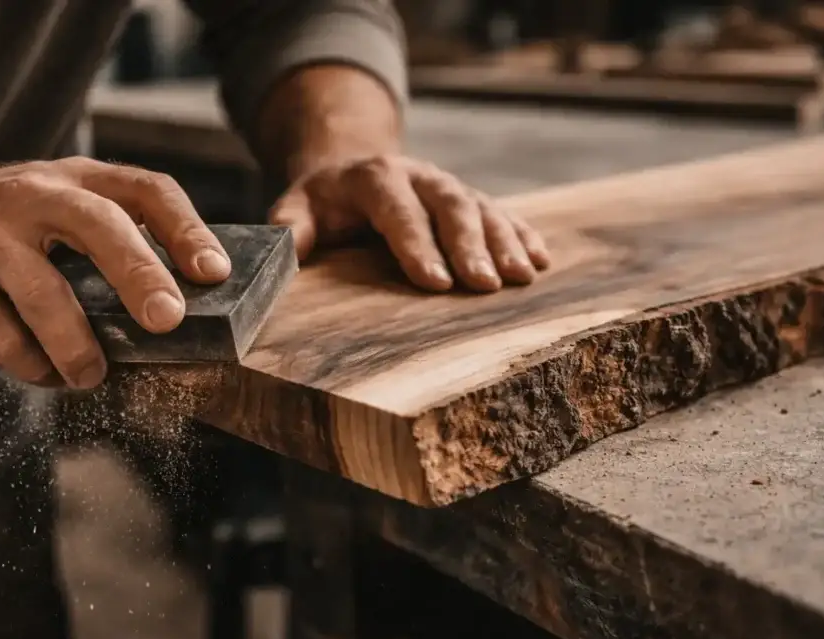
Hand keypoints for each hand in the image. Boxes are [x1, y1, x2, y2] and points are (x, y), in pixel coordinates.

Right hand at [0, 157, 230, 388]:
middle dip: (139, 274)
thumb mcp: (65, 206)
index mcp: (78, 179)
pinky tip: (45, 373)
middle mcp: (33, 194)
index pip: (147, 189)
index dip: (187, 229)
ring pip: (43, 294)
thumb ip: (120, 236)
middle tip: (166, 321)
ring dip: (76, 346)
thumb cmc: (12, 224)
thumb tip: (194, 297)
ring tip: (93, 375)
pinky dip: (29, 362)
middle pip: (98, 225)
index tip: (214, 273)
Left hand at [270, 155, 549, 291]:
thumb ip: (290, 229)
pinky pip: (503, 212)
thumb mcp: (297, 208)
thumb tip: (282, 255)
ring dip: (505, 242)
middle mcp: (419, 176)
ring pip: (482, 208)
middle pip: (450, 206)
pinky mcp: (469, 198)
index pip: (399, 211)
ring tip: (523, 276)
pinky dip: (523, 234)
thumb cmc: (322, 202)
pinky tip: (540, 259)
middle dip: (470, 246)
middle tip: (486, 286)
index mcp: (375, 178)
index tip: (435, 282)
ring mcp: (448, 186)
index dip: (417, 245)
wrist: (351, 167)